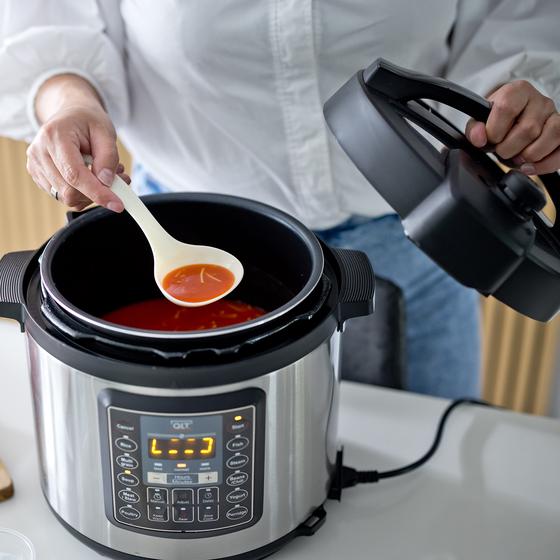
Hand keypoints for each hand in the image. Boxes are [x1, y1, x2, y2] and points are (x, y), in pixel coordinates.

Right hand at [26, 74, 128, 211]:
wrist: (71, 114)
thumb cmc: (88, 121)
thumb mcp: (105, 132)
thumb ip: (108, 157)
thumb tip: (106, 182)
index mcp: (54, 136)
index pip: (74, 174)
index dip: (97, 193)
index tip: (118, 204)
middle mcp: (39, 152)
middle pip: (69, 191)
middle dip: (97, 193)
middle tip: (119, 180)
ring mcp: (36, 165)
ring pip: (66, 197)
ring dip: (91, 193)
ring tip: (105, 174)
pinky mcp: (38, 175)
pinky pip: (63, 196)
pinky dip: (82, 193)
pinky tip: (91, 177)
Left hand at [466, 80, 559, 174]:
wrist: (514, 117)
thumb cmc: (498, 119)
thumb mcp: (481, 119)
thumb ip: (475, 128)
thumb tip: (479, 138)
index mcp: (517, 91)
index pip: (506, 108)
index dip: (495, 130)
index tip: (490, 139)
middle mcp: (540, 101)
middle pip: (529, 129)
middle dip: (509, 148)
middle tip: (501, 150)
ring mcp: (554, 116)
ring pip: (552, 136)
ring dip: (529, 155)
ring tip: (516, 157)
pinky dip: (545, 164)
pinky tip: (529, 167)